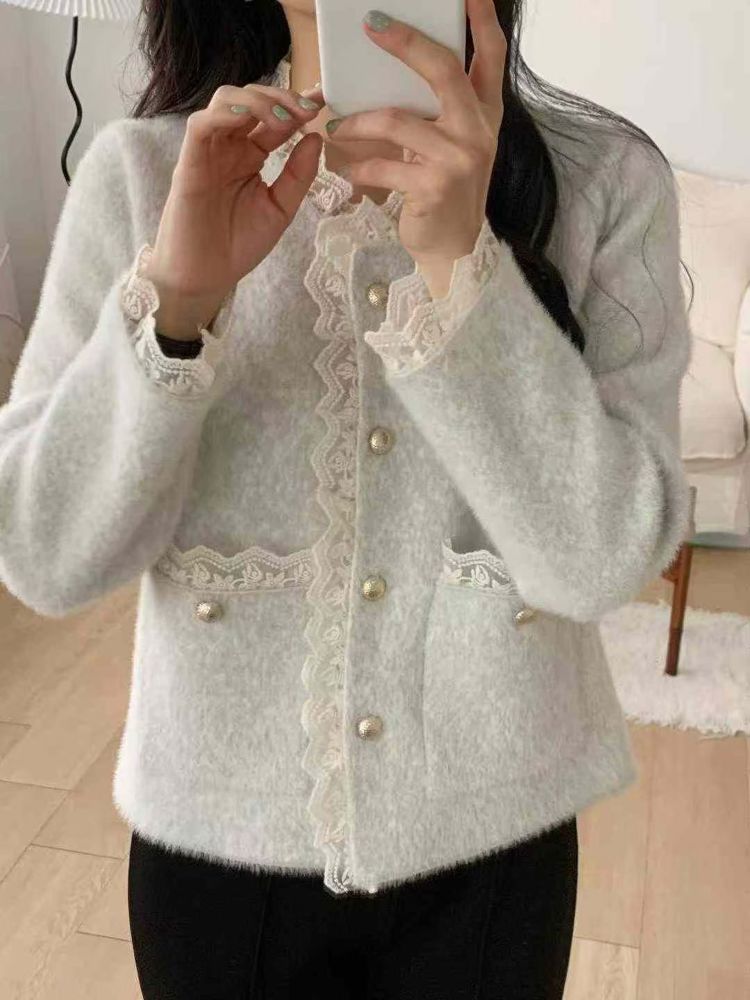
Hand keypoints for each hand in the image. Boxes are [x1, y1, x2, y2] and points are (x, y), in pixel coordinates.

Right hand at [145, 79, 324, 337]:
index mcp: (251, 154)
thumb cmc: (239, 245)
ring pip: (225, 101)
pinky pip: (201, 125)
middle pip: (251, 99)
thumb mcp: (280, 209)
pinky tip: (247, 117)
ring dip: (256, 101)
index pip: (273, 118)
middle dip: (281, 97)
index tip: (321, 101)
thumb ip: (298, 175)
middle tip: (306, 109)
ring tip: (283, 118)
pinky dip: (224, 114)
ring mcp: (208, 151)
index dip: (296, 104)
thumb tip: (316, 138)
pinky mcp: (189, 162)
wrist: (206, 276)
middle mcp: (229, 146)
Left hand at [325, 0, 505, 292]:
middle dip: (406, 42)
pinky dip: (358, 167)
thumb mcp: (452, 145)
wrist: (452, 248)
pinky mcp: (434, 185)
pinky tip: (348, 171)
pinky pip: (383, 165)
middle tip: (372, 24)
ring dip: (357, 121)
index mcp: (486, 114)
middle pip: (444, 70)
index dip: (482, 20)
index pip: (491, 57)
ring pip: (397, 120)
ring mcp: (459, 158)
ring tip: (336, 127)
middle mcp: (478, 130)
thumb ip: (440, 110)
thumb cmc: (443, 191)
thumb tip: (398, 68)